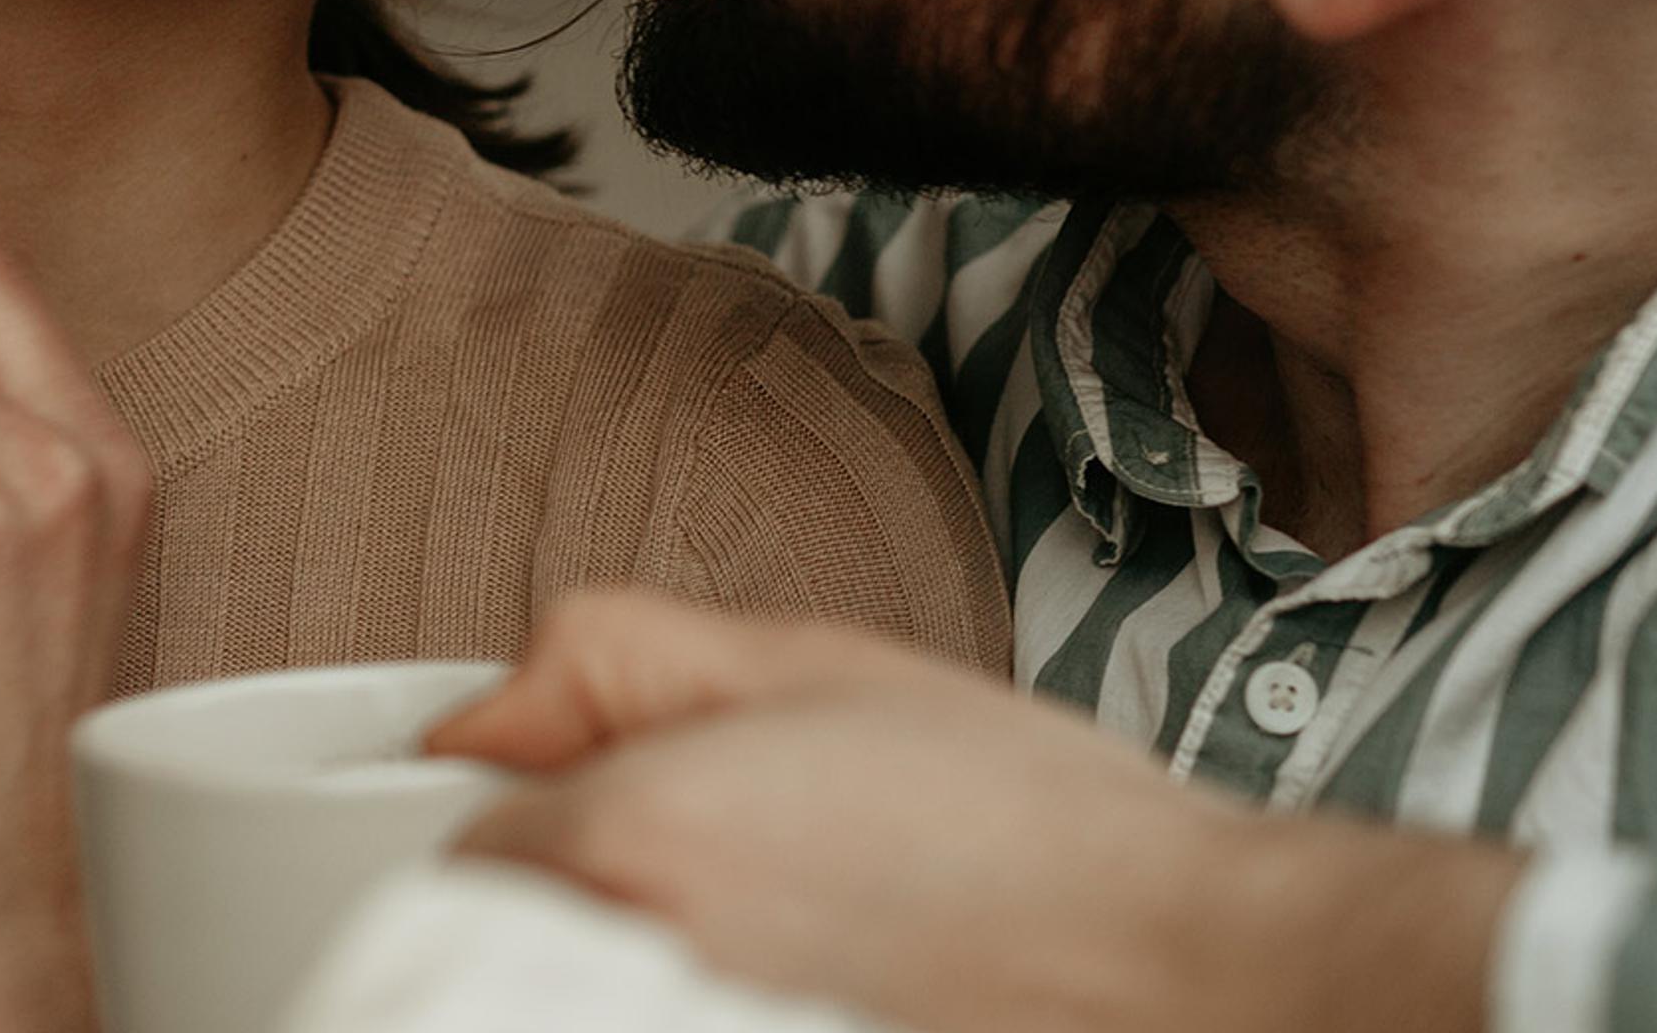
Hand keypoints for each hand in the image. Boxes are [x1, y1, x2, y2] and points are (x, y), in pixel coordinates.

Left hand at [426, 591, 1519, 1032]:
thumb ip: (612, 660)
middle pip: (501, 934)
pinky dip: (691, 999)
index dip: (525, 806)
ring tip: (761, 924)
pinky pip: (654, 1023)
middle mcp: (641, 966)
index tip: (585, 799)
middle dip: (560, 889)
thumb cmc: (1031, 826)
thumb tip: (488, 713)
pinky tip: (789, 976)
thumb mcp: (808, 660)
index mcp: (631, 841)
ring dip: (614, 960)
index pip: (468, 844)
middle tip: (700, 863)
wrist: (1188, 966)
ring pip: (568, 994)